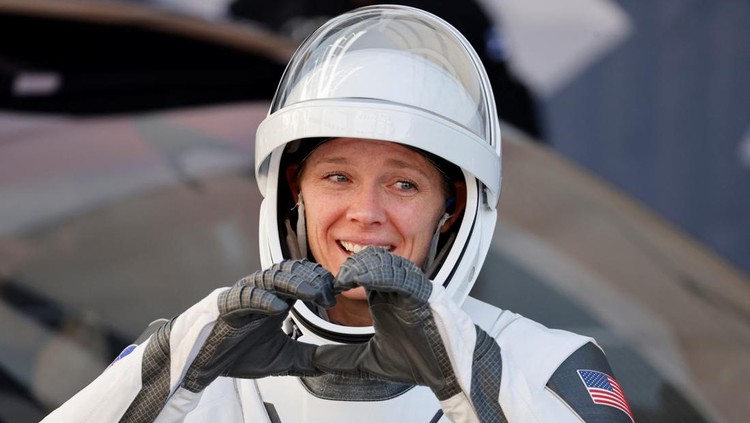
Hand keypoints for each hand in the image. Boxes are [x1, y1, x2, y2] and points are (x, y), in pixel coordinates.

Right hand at [182, 259, 335, 390]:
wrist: (205, 366)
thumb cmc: (239, 354)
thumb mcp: (283, 357)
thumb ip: (307, 355)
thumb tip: (333, 362)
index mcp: (275, 298)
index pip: (300, 276)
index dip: (319, 280)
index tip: (337, 294)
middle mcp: (261, 292)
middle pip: (289, 272)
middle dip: (312, 279)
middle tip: (329, 295)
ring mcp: (243, 296)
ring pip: (270, 279)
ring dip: (294, 284)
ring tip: (313, 293)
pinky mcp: (226, 307)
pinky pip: (244, 297)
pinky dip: (262, 300)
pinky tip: (278, 308)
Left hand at [312, 247, 463, 399]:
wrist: (449, 370)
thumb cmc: (422, 359)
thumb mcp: (369, 360)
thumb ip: (342, 358)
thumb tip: (315, 361)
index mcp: (386, 298)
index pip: (362, 273)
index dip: (342, 277)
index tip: (325, 291)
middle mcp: (398, 289)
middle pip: (371, 261)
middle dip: (349, 268)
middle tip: (331, 283)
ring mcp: (411, 288)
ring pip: (385, 262)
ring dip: (360, 268)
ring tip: (342, 280)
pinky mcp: (422, 294)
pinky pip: (400, 275)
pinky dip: (379, 274)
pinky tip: (361, 280)